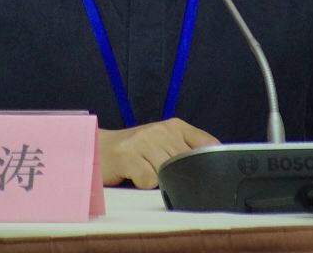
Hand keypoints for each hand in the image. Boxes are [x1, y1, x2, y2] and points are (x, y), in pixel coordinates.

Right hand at [98, 118, 218, 188]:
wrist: (99, 148)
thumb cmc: (136, 152)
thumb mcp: (165, 144)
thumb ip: (187, 151)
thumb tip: (214, 167)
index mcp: (175, 126)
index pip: (206, 144)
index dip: (211, 162)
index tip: (213, 176)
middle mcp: (160, 130)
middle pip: (187, 164)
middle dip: (179, 176)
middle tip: (162, 175)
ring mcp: (143, 141)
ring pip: (168, 174)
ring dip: (158, 182)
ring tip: (145, 173)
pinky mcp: (128, 156)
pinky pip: (149, 181)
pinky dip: (143, 185)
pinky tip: (133, 176)